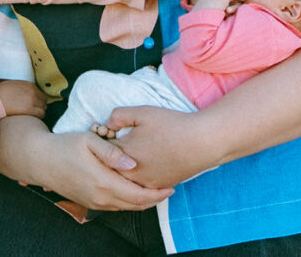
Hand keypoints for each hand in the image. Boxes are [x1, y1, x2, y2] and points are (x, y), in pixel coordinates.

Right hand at [0, 80, 46, 117]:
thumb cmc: (1, 93)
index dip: (38, 101)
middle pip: (44, 101)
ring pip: (43, 108)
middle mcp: (33, 92)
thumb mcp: (15, 85)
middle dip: (40, 107)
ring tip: (32, 117)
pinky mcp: (29, 109)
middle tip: (34, 112)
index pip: (41, 95)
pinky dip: (38, 117)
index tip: (35, 106)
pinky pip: (41, 114)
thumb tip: (25, 94)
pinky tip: (32, 119)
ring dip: (39, 112)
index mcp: (30, 85)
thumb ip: (23, 89)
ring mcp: (32, 100)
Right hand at [34, 130, 172, 210]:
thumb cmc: (64, 146)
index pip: (138, 195)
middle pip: (135, 205)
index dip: (157, 193)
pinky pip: (115, 206)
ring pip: (125, 207)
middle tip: (168, 189)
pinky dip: (129, 201)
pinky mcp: (89, 203)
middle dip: (154, 199)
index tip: (171, 186)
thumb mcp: (88, 141)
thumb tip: (132, 163)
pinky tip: (134, 190)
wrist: (40, 160)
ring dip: (142, 201)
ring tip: (155, 190)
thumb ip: (112, 152)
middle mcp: (100, 197)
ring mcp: (94, 202)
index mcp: (103, 182)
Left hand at [105, 106, 220, 188]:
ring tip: (121, 160)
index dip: (100, 142)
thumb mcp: (142, 112)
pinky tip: (137, 170)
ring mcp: (145, 183)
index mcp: (123, 153)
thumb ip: (118, 116)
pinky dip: (134, 180)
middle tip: (107, 150)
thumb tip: (106, 124)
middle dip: (105, 160)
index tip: (101, 136)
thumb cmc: (171, 125)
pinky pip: (138, 188)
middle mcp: (131, 172)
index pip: (100, 151)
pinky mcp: (157, 187)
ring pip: (123, 181)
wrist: (201, 143)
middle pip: (109, 170)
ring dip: (119, 172)